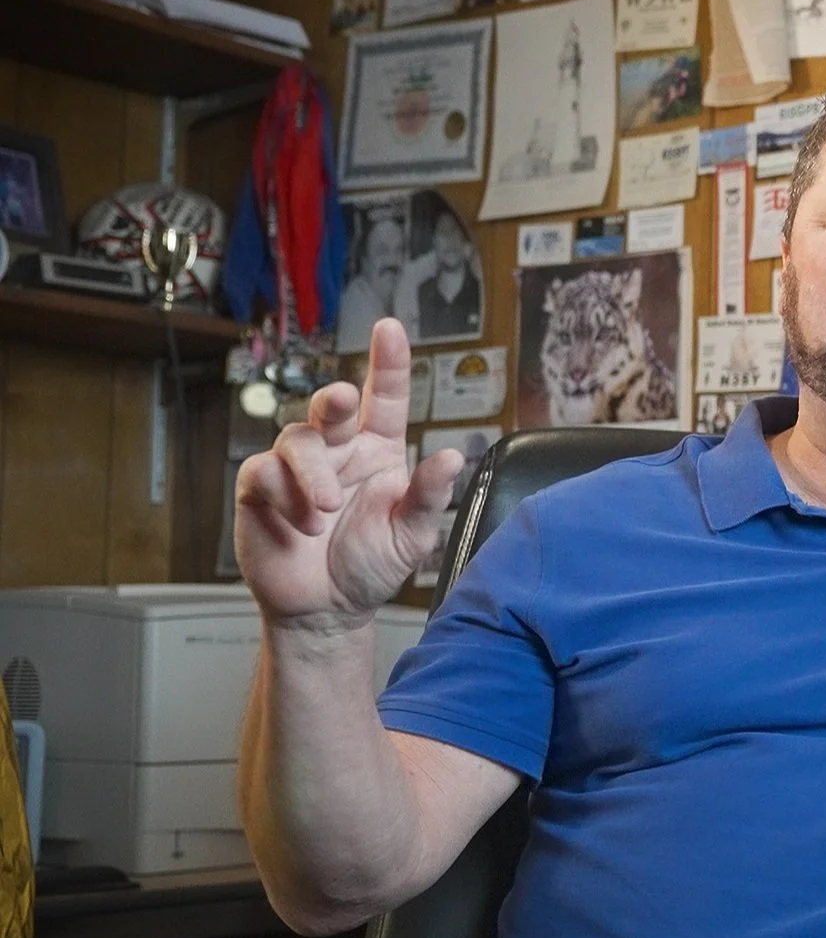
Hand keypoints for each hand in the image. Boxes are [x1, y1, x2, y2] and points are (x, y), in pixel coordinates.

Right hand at [235, 319, 464, 633]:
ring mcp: (298, 468)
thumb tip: (452, 457)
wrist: (327, 609)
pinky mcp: (261, 489)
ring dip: (312, 474)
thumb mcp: (411, 537)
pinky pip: (263, 472)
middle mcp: (339, 451)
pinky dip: (284, 496)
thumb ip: (428, 497)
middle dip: (336, 397)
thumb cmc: (371, 565)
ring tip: (323, 511)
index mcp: (379, 451)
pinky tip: (302, 526)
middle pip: (332, 405)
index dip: (389, 363)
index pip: (387, 399)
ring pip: (297, 438)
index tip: (390, 328)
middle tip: (344, 401)